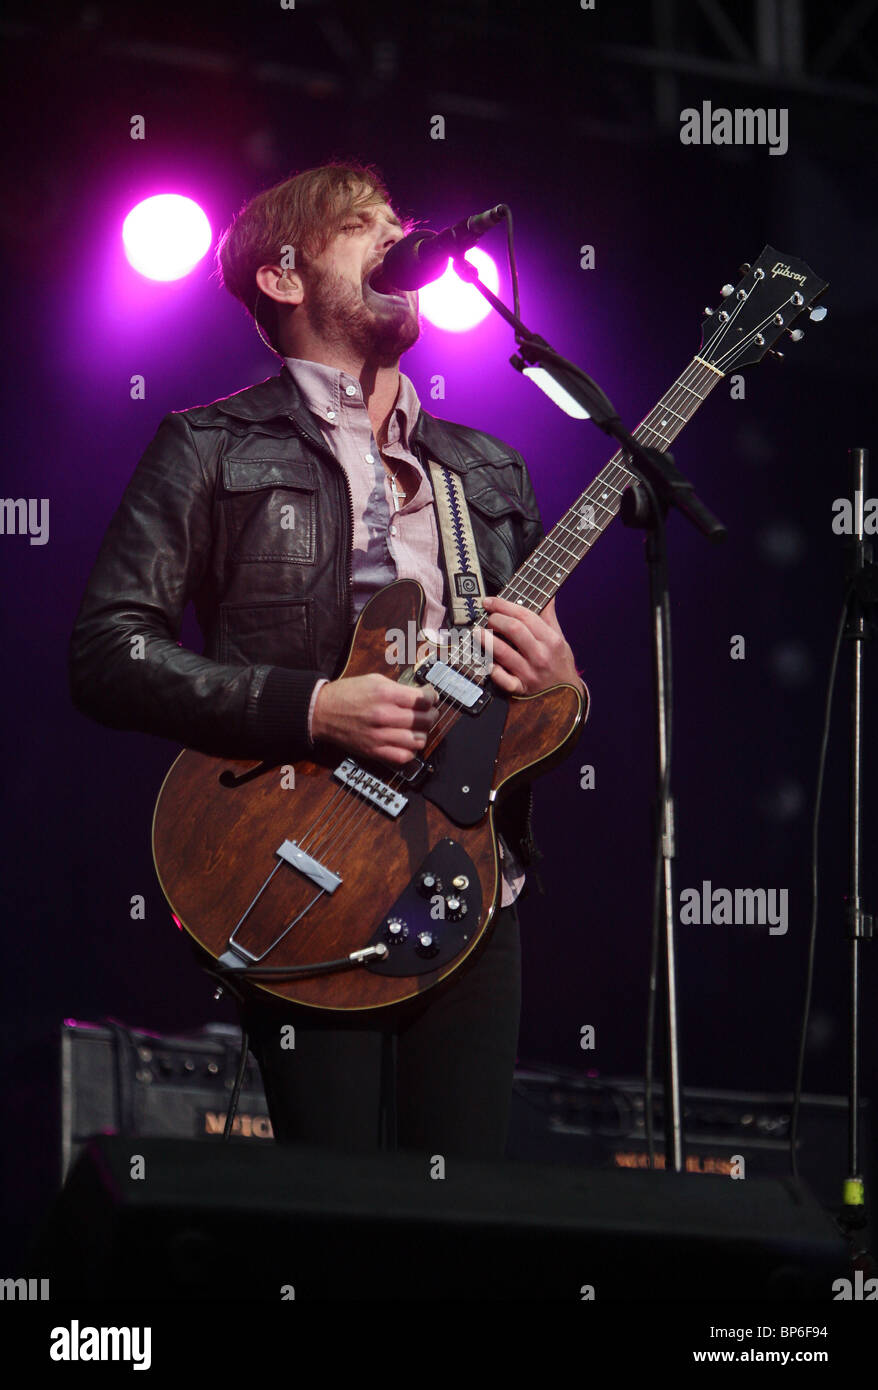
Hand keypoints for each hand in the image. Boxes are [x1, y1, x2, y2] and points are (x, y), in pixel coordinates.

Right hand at [311, 673, 439, 765]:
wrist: (321, 711)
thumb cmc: (346, 694)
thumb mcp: (374, 680)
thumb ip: (399, 688)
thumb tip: (421, 694)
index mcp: (385, 694)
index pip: (423, 700)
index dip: (432, 698)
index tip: (431, 698)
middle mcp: (384, 715)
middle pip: (424, 720)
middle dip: (431, 715)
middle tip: (428, 713)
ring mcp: (379, 736)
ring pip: (418, 741)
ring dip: (423, 734)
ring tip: (418, 728)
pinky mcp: (374, 751)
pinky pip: (403, 756)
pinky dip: (410, 751)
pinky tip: (407, 742)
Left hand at [481, 595, 585, 696]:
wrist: (568, 696)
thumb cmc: (560, 664)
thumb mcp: (560, 639)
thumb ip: (550, 617)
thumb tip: (548, 596)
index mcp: (551, 640)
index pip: (526, 616)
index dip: (504, 605)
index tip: (490, 601)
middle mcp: (540, 656)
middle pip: (514, 629)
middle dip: (496, 619)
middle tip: (488, 617)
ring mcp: (529, 673)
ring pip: (503, 652)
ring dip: (486, 639)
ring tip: (478, 632)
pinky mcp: (520, 689)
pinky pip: (501, 678)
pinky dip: (491, 669)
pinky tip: (486, 661)